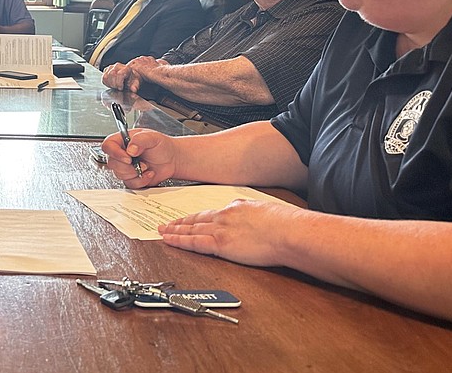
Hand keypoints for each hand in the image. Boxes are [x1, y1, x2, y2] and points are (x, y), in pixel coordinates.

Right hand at [100, 63, 132, 90]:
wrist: (128, 77)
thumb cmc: (131, 79)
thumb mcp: (135, 82)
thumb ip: (135, 85)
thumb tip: (133, 89)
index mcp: (126, 68)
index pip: (119, 74)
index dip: (119, 83)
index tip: (121, 88)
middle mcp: (118, 66)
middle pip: (112, 74)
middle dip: (114, 84)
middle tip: (118, 88)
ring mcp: (111, 67)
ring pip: (106, 76)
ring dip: (110, 84)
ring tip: (115, 86)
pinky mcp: (106, 70)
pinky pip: (103, 78)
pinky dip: (106, 83)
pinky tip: (112, 84)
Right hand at [100, 128, 176, 187]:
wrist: (172, 160)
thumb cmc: (161, 145)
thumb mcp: (152, 137)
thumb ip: (140, 140)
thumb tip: (130, 149)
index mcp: (122, 141)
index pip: (108, 146)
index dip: (114, 153)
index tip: (128, 157)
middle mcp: (121, 154)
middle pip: (112, 163)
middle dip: (128, 166)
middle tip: (141, 162)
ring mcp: (125, 167)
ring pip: (120, 175)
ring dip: (135, 173)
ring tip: (147, 167)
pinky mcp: (131, 178)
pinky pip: (130, 184)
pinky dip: (141, 180)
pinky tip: (149, 174)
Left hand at [159, 199, 301, 267]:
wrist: (289, 232)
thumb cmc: (286, 225)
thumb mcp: (267, 212)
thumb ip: (254, 215)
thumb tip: (253, 218)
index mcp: (237, 208)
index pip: (212, 213)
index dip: (197, 217)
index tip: (189, 219)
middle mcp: (225, 216)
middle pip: (196, 219)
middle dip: (180, 222)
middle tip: (166, 224)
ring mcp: (221, 229)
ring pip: (191, 230)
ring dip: (174, 231)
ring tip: (162, 231)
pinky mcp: (220, 243)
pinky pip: (193, 242)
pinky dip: (178, 241)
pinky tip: (168, 240)